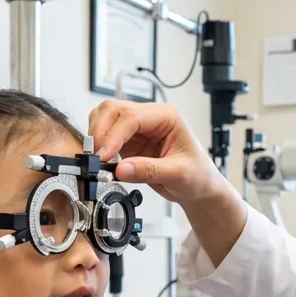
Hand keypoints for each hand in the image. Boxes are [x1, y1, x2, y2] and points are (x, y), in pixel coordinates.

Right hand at [88, 100, 224, 204]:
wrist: (199, 187)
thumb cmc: (198, 175)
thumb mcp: (179, 175)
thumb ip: (150, 170)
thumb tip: (121, 169)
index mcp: (167, 116)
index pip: (132, 117)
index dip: (114, 135)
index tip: (104, 155)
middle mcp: (151, 117)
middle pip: (113, 110)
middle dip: (101, 132)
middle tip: (96, 157)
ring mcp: (138, 128)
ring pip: (106, 117)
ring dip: (97, 135)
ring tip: (97, 159)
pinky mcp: (129, 141)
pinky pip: (106, 135)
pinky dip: (99, 145)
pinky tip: (102, 160)